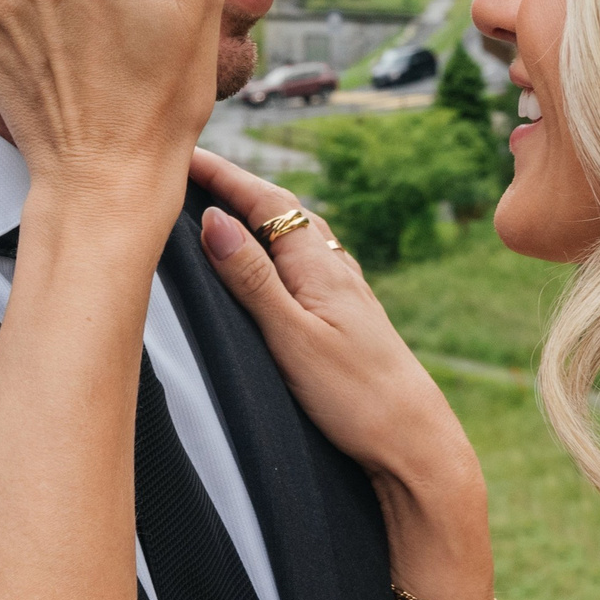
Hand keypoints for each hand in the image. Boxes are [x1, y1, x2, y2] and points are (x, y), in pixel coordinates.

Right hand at [189, 149, 480, 514]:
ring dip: (259, 213)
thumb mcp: (291, 337)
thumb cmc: (357, 398)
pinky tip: (277, 261)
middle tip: (192, 170)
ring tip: (225, 202)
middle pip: (281, 210)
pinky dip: (278, 246)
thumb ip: (251, 278)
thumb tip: (214, 219)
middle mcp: (335, 268)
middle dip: (236, 185)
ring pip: (296, 234)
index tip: (183, 154)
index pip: (264, 200)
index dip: (222, 174)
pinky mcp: (348, 318)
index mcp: (319, 265)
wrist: (416, 445)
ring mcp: (345, 292)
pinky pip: (306, 261)